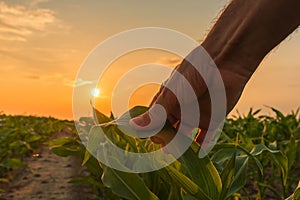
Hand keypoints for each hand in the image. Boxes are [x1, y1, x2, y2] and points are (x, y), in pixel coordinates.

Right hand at [129, 46, 248, 145]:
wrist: (224, 64)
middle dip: (165, 140)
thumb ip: (155, 113)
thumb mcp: (171, 95)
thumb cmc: (193, 75)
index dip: (151, 130)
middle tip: (164, 150)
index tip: (149, 141)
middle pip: (169, 129)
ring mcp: (196, 115)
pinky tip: (197, 154)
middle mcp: (180, 108)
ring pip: (185, 135)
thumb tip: (132, 126)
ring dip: (181, 146)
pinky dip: (201, 146)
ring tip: (176, 155)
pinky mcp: (213, 120)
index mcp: (168, 100)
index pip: (155, 119)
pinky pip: (205, 137)